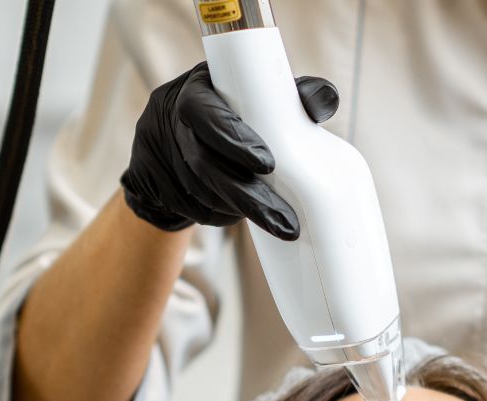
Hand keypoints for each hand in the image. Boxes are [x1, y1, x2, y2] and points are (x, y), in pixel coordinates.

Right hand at [120, 62, 338, 236]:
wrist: (175, 138)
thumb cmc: (230, 112)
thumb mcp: (255, 95)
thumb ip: (292, 96)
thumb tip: (326, 100)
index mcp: (195, 91)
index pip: (205, 113)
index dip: (234, 139)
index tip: (268, 165)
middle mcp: (172, 122)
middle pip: (206, 164)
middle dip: (248, 195)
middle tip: (285, 221)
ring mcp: (162, 156)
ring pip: (202, 192)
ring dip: (239, 210)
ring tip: (277, 223)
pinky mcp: (160, 187)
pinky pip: (196, 209)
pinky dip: (224, 215)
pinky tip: (246, 219)